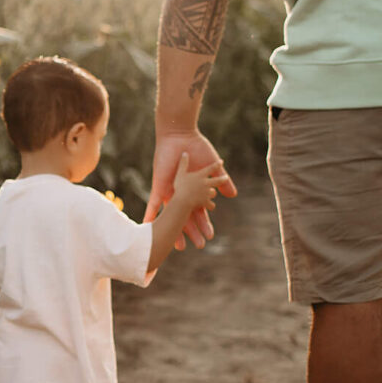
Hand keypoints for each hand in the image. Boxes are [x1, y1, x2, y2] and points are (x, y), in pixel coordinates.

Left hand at [145, 130, 235, 249]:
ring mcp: (169, 192)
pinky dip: (151, 213)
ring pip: (171, 214)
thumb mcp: (213, 168)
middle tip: (199, 245)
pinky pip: (152, 202)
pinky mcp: (159, 186)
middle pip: (187, 218)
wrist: (181, 137)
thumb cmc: (198, 149)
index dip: (204, 224)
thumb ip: (222, 181)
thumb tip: (233, 195)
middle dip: (193, 232)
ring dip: (175, 229)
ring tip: (180, 245)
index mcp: (194, 192)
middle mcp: (181, 194)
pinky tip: (148, 226)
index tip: (210, 236)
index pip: (200, 212)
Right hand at [173, 151, 229, 210]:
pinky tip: (209, 205)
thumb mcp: (180, 173)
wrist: (183, 200)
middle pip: (218, 181)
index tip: (221, 162)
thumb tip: (184, 153)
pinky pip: (211, 205)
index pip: (211, 168)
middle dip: (223, 179)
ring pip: (213, 193)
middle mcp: (206, 184)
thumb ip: (183, 163)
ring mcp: (207, 194)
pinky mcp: (206, 202)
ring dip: (212, 193)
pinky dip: (210, 205)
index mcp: (201, 176)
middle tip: (226, 177)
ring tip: (211, 193)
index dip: (217, 164)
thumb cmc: (180, 186)